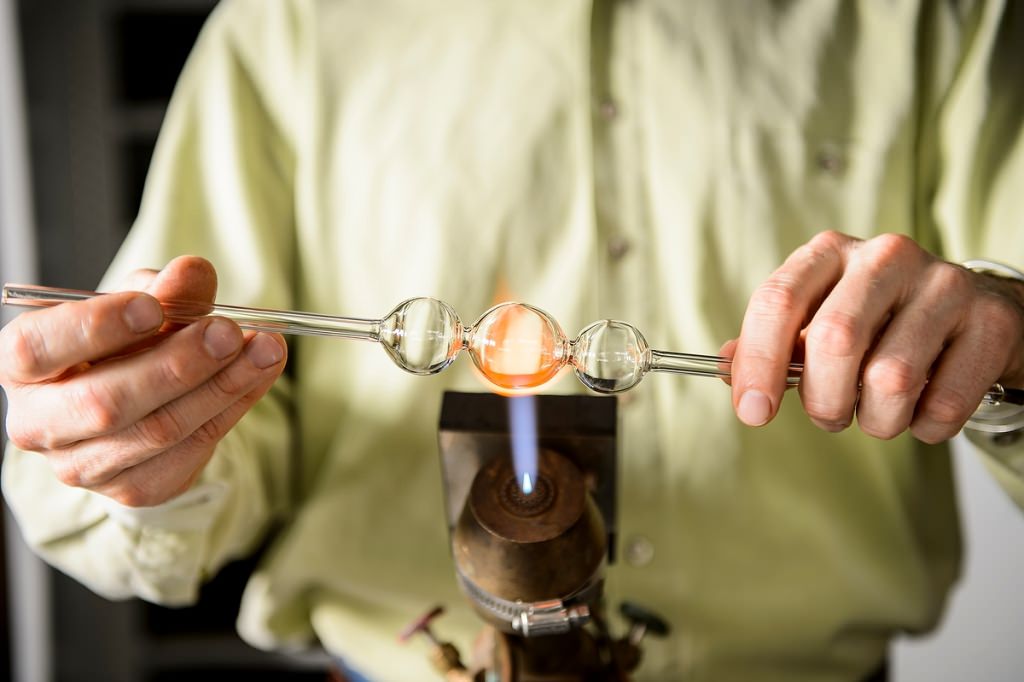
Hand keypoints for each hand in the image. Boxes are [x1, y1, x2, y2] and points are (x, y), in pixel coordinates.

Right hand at [0, 256, 286, 505]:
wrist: (138, 402)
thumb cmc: (125, 343)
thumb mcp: (141, 304)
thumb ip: (164, 290)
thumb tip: (191, 273)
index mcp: (20, 365)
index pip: (38, 348)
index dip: (95, 327)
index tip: (153, 307)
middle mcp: (37, 423)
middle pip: (105, 402)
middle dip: (176, 364)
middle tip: (228, 332)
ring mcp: (82, 465)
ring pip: (157, 430)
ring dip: (221, 386)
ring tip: (265, 349)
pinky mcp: (132, 488)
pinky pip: (189, 451)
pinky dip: (232, 408)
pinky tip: (259, 375)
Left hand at [727, 231, 1023, 442]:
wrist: (973, 313)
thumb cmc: (879, 322)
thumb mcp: (819, 320)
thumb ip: (774, 345)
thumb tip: (726, 369)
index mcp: (829, 252)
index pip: (778, 301)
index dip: (758, 363)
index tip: (753, 412)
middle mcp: (886, 257)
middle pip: (834, 340)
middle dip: (823, 399)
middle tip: (829, 415)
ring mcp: (944, 284)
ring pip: (891, 379)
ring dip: (876, 420)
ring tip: (879, 413)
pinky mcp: (991, 322)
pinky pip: (944, 404)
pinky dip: (925, 426)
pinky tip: (923, 410)